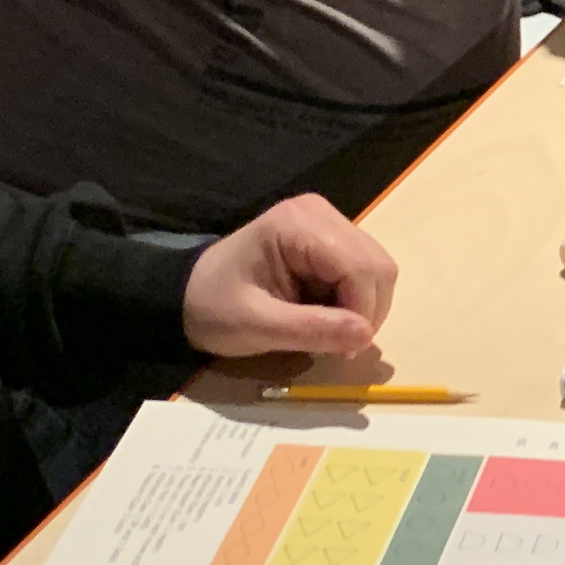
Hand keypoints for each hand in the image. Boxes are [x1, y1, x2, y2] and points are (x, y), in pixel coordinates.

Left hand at [182, 191, 400, 358]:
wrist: (187, 297)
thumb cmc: (214, 309)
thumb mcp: (254, 326)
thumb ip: (309, 329)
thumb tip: (365, 336)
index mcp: (298, 225)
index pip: (359, 267)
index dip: (362, 312)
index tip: (343, 351)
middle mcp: (320, 213)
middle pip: (377, 265)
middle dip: (366, 311)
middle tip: (337, 345)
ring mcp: (328, 222)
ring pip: (378, 269)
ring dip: (363, 308)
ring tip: (329, 330)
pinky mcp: (331, 238)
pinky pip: (365, 272)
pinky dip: (356, 301)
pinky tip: (327, 314)